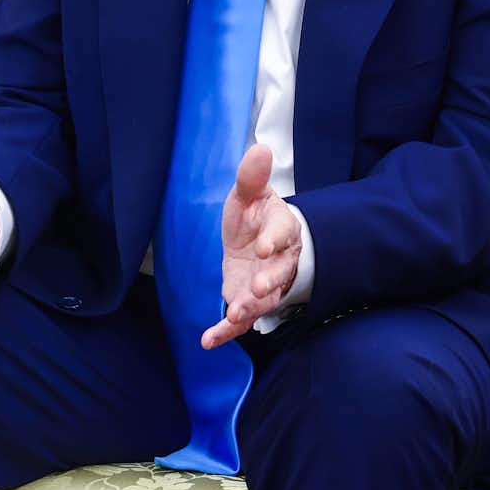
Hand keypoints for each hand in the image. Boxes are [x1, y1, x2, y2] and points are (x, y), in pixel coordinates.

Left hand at [200, 143, 303, 349]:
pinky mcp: (246, 302)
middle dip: (268, 282)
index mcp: (281, 230)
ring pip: (263, 301)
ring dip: (250, 310)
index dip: (274, 241)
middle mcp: (278, 262)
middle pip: (278, 274)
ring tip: (234, 315)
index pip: (282, 234)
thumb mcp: (249, 194)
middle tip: (256, 290)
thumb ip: (252, 177)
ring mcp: (264, 285)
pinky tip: (207, 341)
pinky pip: (239, 320)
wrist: (258, 242)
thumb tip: (259, 148)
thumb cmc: (255, 216)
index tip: (264, 247)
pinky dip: (225, 332)